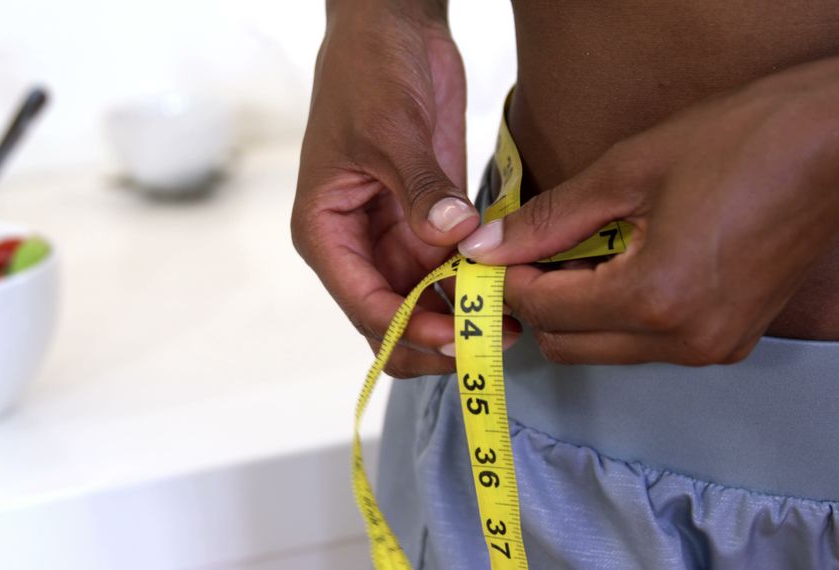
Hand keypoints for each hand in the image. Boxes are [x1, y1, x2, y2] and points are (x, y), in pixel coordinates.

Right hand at [293, 2, 498, 377]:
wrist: (392, 29)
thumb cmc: (366, 73)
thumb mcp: (390, 130)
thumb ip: (421, 188)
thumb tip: (452, 238)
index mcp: (326, 231)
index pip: (364, 304)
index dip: (410, 329)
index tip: (459, 335)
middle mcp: (357, 245)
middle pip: (392, 319)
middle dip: (436, 336)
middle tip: (491, 339)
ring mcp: (395, 236)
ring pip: (425, 303)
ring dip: (462, 316)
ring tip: (512, 321)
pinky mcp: (430, 221)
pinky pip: (451, 271)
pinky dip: (477, 285)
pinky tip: (513, 288)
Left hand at [459, 53, 838, 364]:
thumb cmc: (742, 141)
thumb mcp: (627, 170)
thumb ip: (548, 218)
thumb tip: (488, 245)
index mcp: (655, 300)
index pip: (545, 310)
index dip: (503, 281)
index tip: (485, 254)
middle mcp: (685, 340)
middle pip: (568, 345)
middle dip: (536, 300)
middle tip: (527, 249)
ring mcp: (713, 346)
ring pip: (605, 348)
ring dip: (577, 307)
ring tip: (579, 246)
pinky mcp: (730, 338)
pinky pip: (646, 342)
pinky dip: (617, 312)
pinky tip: (621, 260)